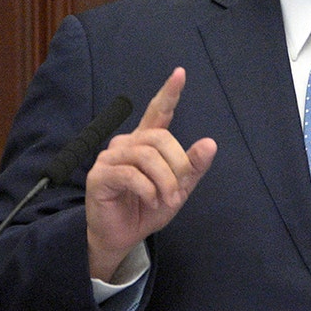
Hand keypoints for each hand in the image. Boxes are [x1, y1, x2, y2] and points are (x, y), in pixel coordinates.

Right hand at [84, 67, 216, 280]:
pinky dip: (148, 189)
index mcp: (147, 142)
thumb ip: (193, 168)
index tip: (180, 73)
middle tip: (178, 192)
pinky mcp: (99, 175)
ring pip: (147, 156)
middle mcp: (127, 144)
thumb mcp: (179, 190)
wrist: (122, 237)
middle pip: (160, 138)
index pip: (158, 111)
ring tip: (166, 199)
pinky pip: (130, 174)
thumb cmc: (148, 208)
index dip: (169, 92)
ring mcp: (111, 157)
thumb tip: (210, 143)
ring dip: (164, 181)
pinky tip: (151, 200)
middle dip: (177, 165)